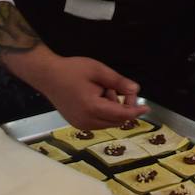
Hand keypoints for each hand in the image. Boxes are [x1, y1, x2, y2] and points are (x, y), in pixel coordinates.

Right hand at [21, 53, 145, 129]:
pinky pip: (99, 123)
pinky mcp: (77, 124)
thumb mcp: (98, 71)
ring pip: (109, 123)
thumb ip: (118, 82)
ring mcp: (80, 125)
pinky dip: (104, 112)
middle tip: (117, 87)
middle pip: (117, 120)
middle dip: (123, 106)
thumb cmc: (72, 70)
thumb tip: (136, 91)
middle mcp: (86, 121)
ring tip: (103, 90)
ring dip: (113, 109)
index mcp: (92, 108)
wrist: (47, 76)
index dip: (135, 111)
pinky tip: (97, 97)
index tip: (146, 106)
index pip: (121, 115)